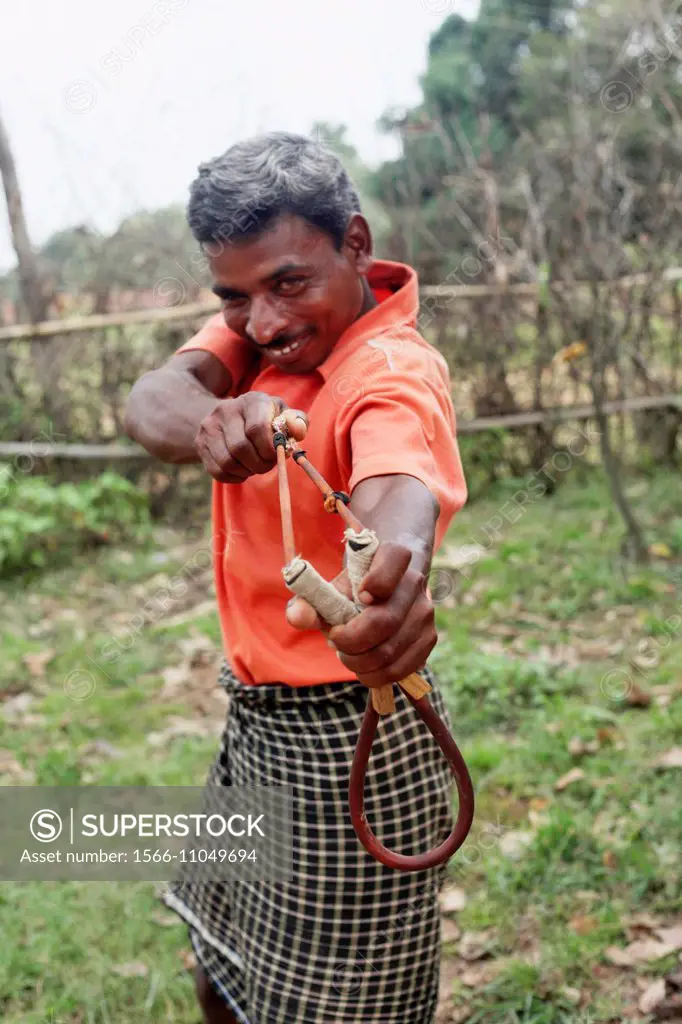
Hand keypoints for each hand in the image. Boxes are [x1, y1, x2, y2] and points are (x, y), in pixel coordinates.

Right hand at [194, 392, 307, 482]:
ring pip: (227, 462)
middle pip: (240, 448)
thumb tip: (299, 430)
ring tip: (255, 466)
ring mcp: (209, 427)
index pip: (257, 428)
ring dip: (246, 471)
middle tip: (267, 464)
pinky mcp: (200, 444)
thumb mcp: (282, 415)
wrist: (229, 417)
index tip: (276, 455)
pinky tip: (242, 470)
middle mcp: (226, 410)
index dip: (269, 449)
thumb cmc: (264, 419)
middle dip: (259, 464)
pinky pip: (217, 471)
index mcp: (251, 401)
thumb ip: (297, 422)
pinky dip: (234, 477)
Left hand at [286, 543, 435, 688]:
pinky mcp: (429, 640)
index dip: (378, 579)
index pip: (395, 558)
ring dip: (359, 663)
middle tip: (334, 642)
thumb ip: (310, 602)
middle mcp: (415, 583)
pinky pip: (400, 670)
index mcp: (392, 557)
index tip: (359, 597)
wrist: (385, 593)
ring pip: (390, 652)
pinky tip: (363, 667)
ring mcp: (425, 613)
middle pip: (384, 621)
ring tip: (346, 655)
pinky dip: (374, 676)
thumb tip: (298, 617)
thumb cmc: (352, 591)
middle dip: (350, 641)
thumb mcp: (330, 589)